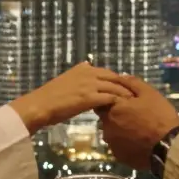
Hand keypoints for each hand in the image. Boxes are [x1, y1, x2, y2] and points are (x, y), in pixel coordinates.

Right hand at [9, 63, 134, 133]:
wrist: (41, 105)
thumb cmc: (50, 98)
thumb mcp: (66, 83)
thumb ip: (79, 81)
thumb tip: (89, 86)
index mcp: (82, 68)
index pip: (106, 72)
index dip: (117, 80)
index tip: (126, 88)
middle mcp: (87, 72)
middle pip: (114, 77)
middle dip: (126, 85)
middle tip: (137, 95)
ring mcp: (89, 84)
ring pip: (115, 87)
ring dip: (126, 94)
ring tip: (135, 103)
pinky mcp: (89, 96)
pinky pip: (110, 98)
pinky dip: (119, 102)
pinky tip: (125, 110)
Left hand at [98, 76, 178, 170]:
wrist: (169, 146)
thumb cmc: (159, 116)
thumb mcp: (149, 93)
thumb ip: (132, 83)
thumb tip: (121, 77)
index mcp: (112, 109)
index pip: (102, 102)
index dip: (113, 101)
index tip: (125, 102)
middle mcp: (107, 127)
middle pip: (107, 118)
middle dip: (117, 115)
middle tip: (135, 116)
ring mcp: (112, 143)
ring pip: (112, 132)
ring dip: (121, 129)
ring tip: (138, 130)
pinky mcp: (119, 156)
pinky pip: (118, 146)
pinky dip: (125, 143)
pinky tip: (138, 142)